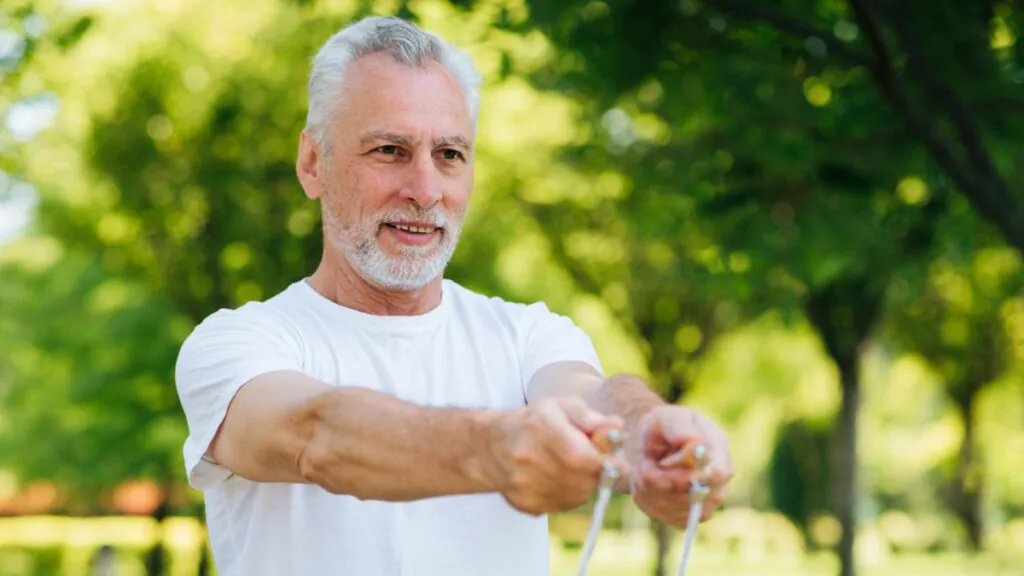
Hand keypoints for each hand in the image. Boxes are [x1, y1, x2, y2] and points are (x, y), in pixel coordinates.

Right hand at [486, 397, 627, 515]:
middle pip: (583, 479)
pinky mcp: (526, 504)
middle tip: (593, 460)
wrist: (490, 448)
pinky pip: (562, 505)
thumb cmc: (534, 422)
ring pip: (576, 495)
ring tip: (572, 466)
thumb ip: (590, 417)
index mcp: (541, 428)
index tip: (619, 462)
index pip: (580, 456)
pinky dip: (568, 494)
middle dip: (596, 471)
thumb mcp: (561, 407)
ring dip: (584, 483)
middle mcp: (529, 459)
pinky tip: (556, 478)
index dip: (605, 462)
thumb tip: (617, 427)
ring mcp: (525, 485)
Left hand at [630, 405, 732, 527]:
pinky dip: (645, 498)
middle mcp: (718, 480)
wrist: (656, 443)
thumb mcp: (667, 418)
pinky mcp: (686, 516)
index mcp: (719, 449)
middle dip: (659, 480)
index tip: (662, 461)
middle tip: (644, 464)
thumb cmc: (664, 426)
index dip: (687, 472)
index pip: (717, 473)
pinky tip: (644, 483)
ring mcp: (704, 501)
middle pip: (693, 495)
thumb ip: (680, 429)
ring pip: (673, 507)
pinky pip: (661, 514)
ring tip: (642, 470)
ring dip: (648, 488)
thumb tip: (695, 447)